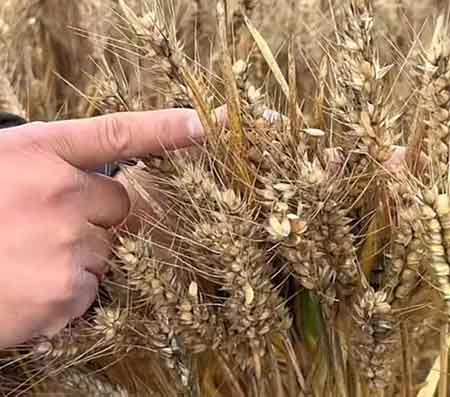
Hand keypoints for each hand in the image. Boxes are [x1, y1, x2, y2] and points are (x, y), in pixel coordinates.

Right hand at [0, 109, 203, 347]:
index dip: (169, 128)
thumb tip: (114, 191)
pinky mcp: (66, 292)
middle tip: (48, 227)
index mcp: (40, 153)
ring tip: (28, 260)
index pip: (120, 133)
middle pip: (123, 206)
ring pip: (109, 252)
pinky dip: (68, 294)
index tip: (212, 124)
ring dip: (81, 259)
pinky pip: (91, 291)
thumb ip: (60, 171)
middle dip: (100, 220)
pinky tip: (28, 288)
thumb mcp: (7, 170)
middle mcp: (59, 191)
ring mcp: (66, 242)